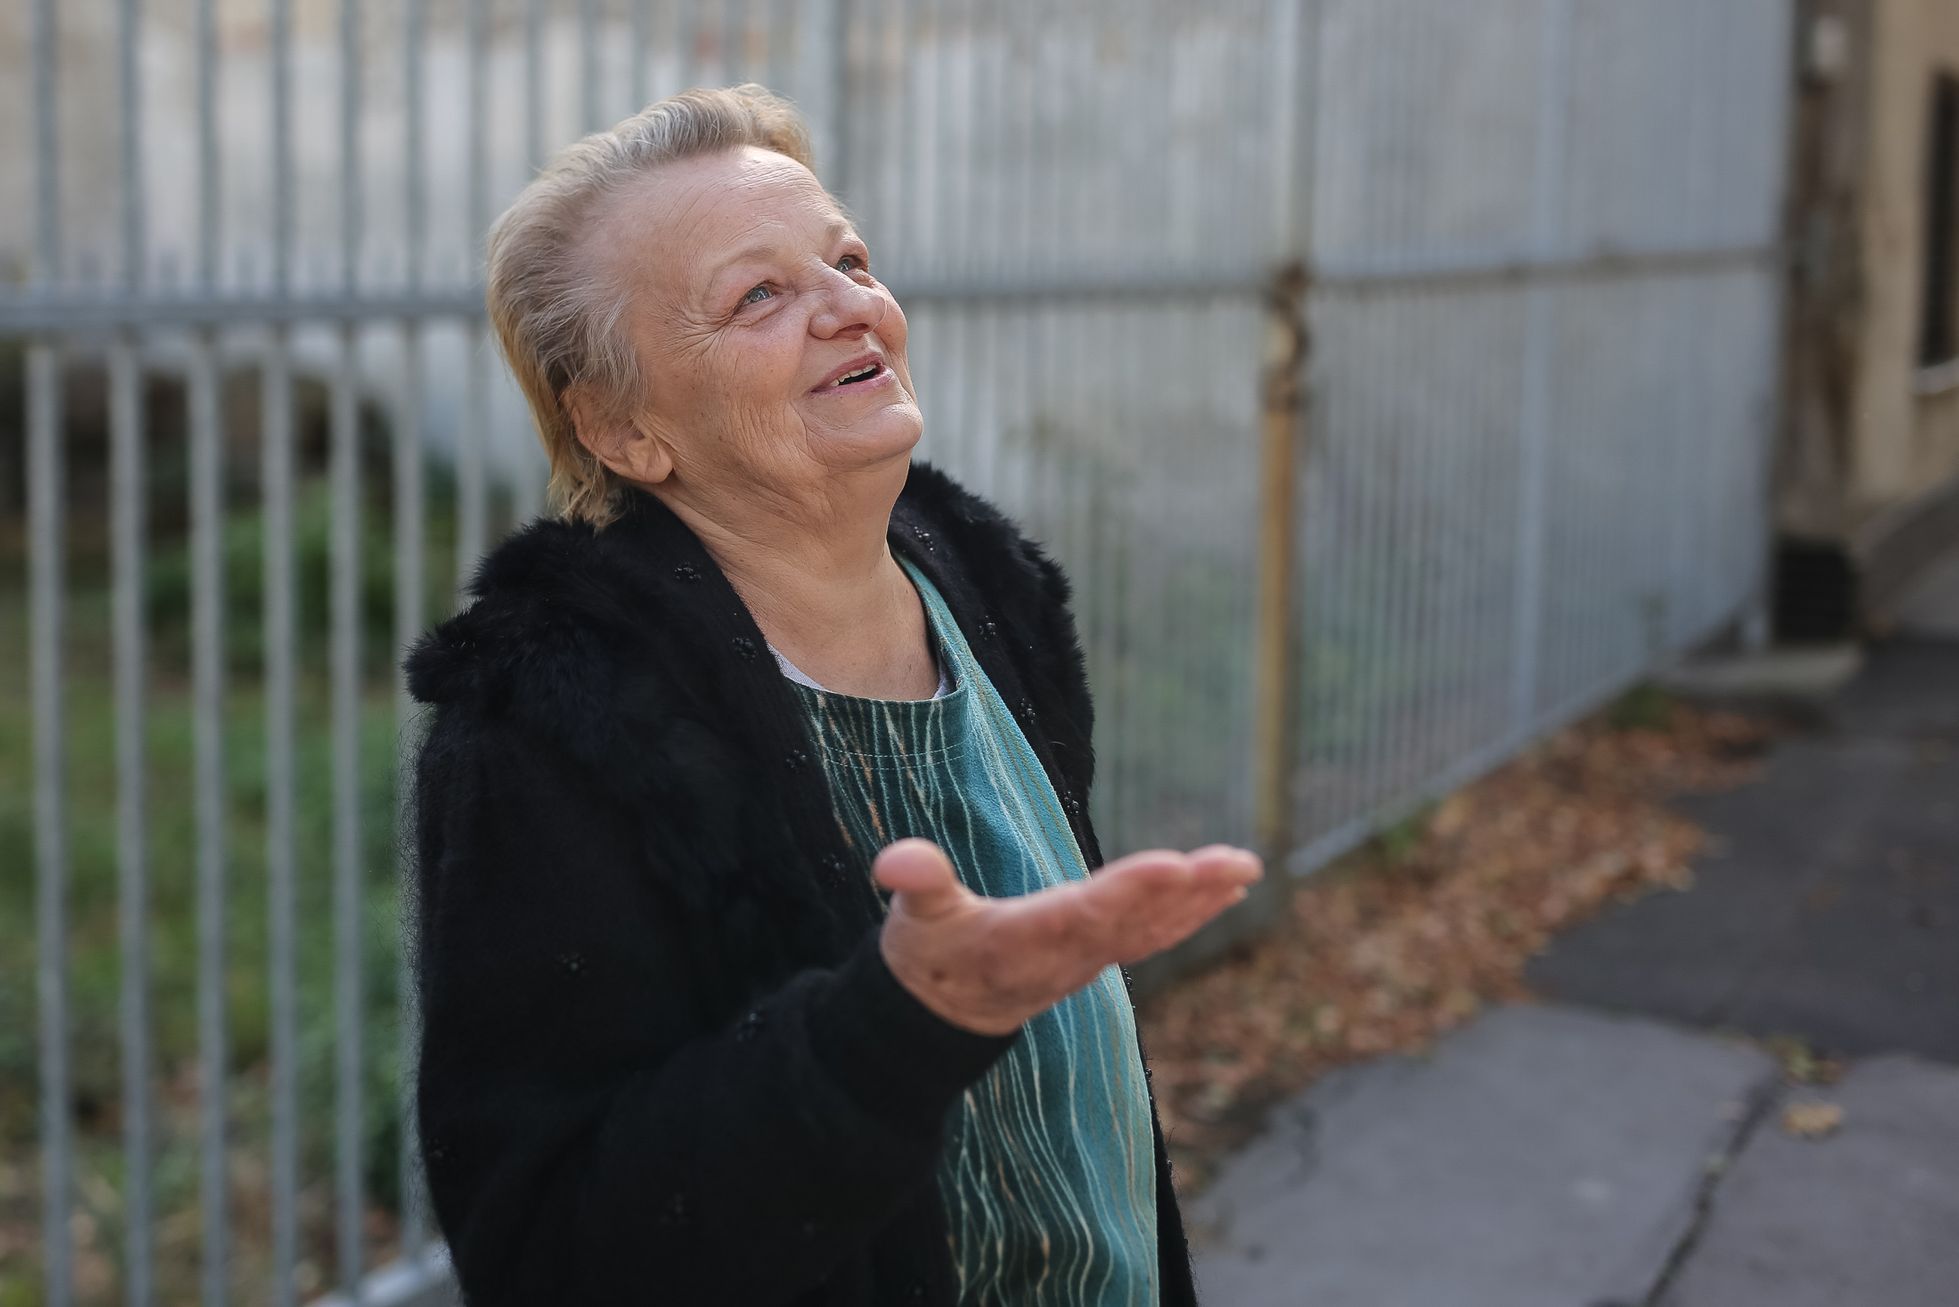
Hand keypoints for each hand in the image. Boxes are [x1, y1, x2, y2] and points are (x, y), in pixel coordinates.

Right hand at [872, 838, 1263, 1036]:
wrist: (942, 1020)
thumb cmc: (928, 956)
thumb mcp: (914, 921)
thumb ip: (916, 885)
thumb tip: (894, 860)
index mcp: (1023, 939)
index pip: (1083, 913)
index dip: (1128, 891)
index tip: (1173, 865)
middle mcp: (1065, 955)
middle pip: (1135, 921)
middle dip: (1186, 892)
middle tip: (1236, 863)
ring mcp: (1088, 961)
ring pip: (1155, 930)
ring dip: (1203, 901)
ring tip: (1244, 867)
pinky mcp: (1098, 958)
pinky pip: (1155, 936)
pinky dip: (1193, 914)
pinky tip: (1227, 890)